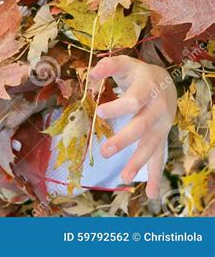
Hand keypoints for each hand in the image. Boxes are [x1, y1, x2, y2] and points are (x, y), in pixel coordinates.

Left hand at [89, 55, 176, 198]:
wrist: (166, 83)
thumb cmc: (138, 74)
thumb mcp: (125, 64)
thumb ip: (108, 66)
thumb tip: (91, 74)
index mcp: (147, 89)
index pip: (133, 101)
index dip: (118, 107)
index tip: (100, 112)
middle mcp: (157, 109)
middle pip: (141, 127)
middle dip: (124, 140)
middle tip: (105, 151)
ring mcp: (161, 126)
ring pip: (151, 146)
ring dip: (138, 162)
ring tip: (124, 177)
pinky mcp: (161, 138)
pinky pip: (159, 158)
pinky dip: (156, 177)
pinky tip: (152, 195)